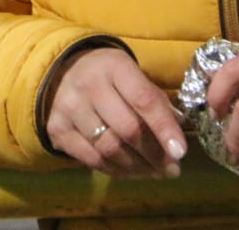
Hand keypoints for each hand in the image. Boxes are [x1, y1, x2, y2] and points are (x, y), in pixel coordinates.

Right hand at [44, 47, 187, 177]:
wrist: (59, 72)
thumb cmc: (106, 75)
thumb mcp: (131, 75)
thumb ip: (155, 101)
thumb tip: (178, 131)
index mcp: (114, 67)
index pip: (144, 100)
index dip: (164, 128)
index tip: (180, 152)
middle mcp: (88, 85)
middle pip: (128, 130)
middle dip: (155, 155)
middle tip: (172, 169)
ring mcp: (69, 108)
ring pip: (110, 149)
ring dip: (138, 167)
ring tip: (154, 172)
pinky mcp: (57, 129)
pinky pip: (92, 160)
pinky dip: (116, 171)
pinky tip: (131, 171)